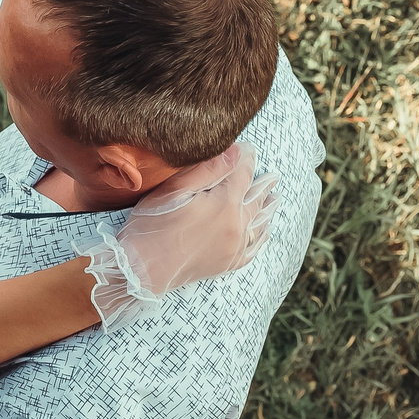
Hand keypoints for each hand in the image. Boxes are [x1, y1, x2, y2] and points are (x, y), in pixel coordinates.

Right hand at [74, 143, 279, 328]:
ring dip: (267, 209)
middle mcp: (236, 225)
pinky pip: (253, 250)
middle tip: (274, 175)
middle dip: (264, 184)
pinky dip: (261, 238)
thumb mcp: (175, 189)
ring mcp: (234, 247)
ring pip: (259, 224)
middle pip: (256, 199)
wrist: (142, 269)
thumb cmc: (152, 225)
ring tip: (275, 199)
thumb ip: (209, 169)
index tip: (250, 149)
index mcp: (225, 203)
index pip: (242, 174)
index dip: (246, 159)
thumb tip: (237, 151)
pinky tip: (263, 233)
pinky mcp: (227, 264)